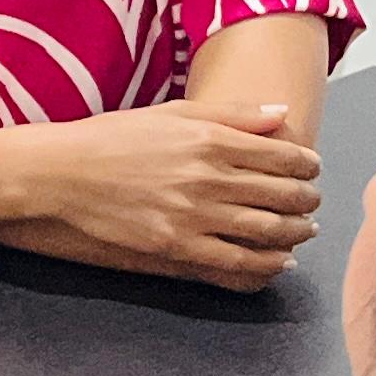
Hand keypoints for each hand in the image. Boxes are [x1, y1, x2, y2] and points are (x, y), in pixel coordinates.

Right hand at [7, 101, 320, 287]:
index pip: (283, 155)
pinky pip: (237, 261)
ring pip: (268, 230)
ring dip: (296, 232)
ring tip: (304, 229)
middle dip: (308, 199)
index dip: (307, 165)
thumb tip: (281, 113)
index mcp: (210, 139)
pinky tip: (279, 262)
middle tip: (313, 201)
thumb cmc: (114, 138)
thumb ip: (232, 113)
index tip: (311, 168)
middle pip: (282, 194)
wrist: (62, 173)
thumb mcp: (173, 111)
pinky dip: (267, 264)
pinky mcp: (176, 246)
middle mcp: (207, 177)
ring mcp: (193, 215)